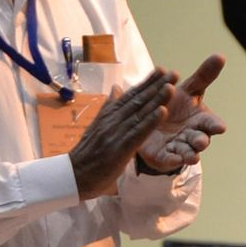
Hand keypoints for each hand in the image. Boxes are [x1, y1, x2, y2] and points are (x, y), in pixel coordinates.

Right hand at [70, 70, 172, 197]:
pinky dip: (150, 121)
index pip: (130, 96)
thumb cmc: (87, 154)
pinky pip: (137, 133)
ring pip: (139, 113)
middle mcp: (112, 121)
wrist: (72, 176)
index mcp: (108, 116)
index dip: (147, 83)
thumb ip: (109, 108)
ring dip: (157, 99)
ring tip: (171, 86)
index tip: (162, 70)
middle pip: (137, 100)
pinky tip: (163, 111)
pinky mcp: (119, 148)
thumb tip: (116, 87)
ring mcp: (115, 134)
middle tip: (173, 73)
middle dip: (156, 86)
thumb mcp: (98, 126)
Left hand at [136, 54, 226, 174]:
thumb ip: (203, 76)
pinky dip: (173, 160)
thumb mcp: (187, 89)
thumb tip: (221, 55)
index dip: (215, 125)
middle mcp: (192, 134)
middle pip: (201, 139)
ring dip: (190, 154)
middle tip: (201, 141)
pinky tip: (174, 159)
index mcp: (200, 119)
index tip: (220, 127)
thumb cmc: (175, 105)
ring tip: (192, 157)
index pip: (211, 123)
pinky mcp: (164, 157)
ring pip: (187, 152)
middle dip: (201, 141)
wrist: (150, 123)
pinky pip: (169, 160)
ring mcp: (179, 146)